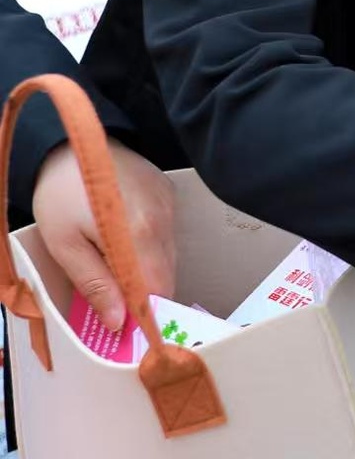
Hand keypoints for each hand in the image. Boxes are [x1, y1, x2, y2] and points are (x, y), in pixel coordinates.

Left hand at [32, 139, 175, 331]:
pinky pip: (168, 235)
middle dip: (145, 298)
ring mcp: (170, 206)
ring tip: (119, 279)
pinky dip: (152, 250)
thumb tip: (119, 322)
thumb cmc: (60, 195)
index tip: (130, 336)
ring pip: (169, 257)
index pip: (157, 290)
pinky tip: (128, 245)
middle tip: (117, 312)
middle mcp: (164, 221)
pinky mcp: (170, 195)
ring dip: (149, 274)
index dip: (145, 316)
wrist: (73, 143)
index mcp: (139, 235)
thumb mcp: (65, 244)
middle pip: (166, 276)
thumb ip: (95, 283)